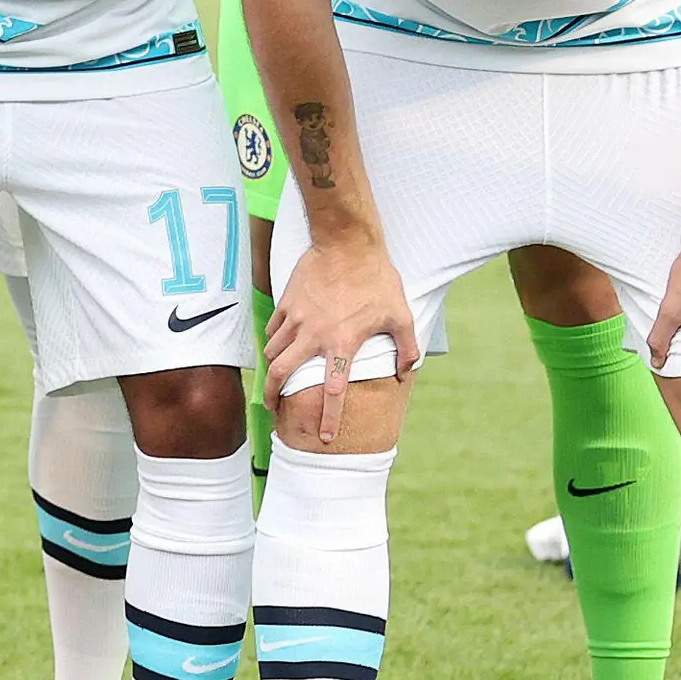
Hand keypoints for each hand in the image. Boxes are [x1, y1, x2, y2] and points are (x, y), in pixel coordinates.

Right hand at [264, 234, 417, 443]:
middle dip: (273, 395)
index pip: (331, 390)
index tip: (324, 437)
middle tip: (274, 408)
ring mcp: (296, 318)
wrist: (346, 242)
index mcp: (342, 343)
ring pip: (273, 351)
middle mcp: (314, 335)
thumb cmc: (376, 279)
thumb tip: (409, 372)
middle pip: (281, 373)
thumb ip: (407, 347)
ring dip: (272, 369)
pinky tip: (278, 345)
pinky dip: (273, 341)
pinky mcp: (287, 302)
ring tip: (274, 378)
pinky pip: (273, 329)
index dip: (328, 417)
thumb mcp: (400, 314)